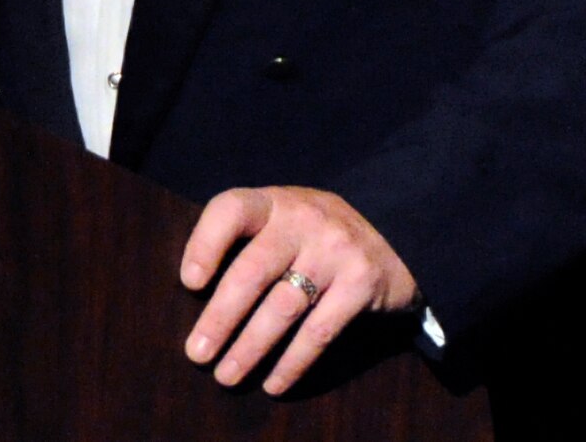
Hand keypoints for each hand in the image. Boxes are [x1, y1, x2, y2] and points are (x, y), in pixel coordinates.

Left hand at [180, 185, 418, 395]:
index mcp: (274, 201)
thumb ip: (249, 238)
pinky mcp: (361, 284)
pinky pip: (319, 331)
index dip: (205, 243)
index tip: (189, 283)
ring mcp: (334, 251)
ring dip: (250, 348)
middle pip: (252, 271)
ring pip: (283, 307)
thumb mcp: (283, 216)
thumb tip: (194, 287)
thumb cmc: (315, 232)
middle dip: (220, 317)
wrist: (395, 230)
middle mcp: (303, 220)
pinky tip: (273, 383)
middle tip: (197, 353)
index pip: (231, 209)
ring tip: (227, 376)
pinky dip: (293, 362)